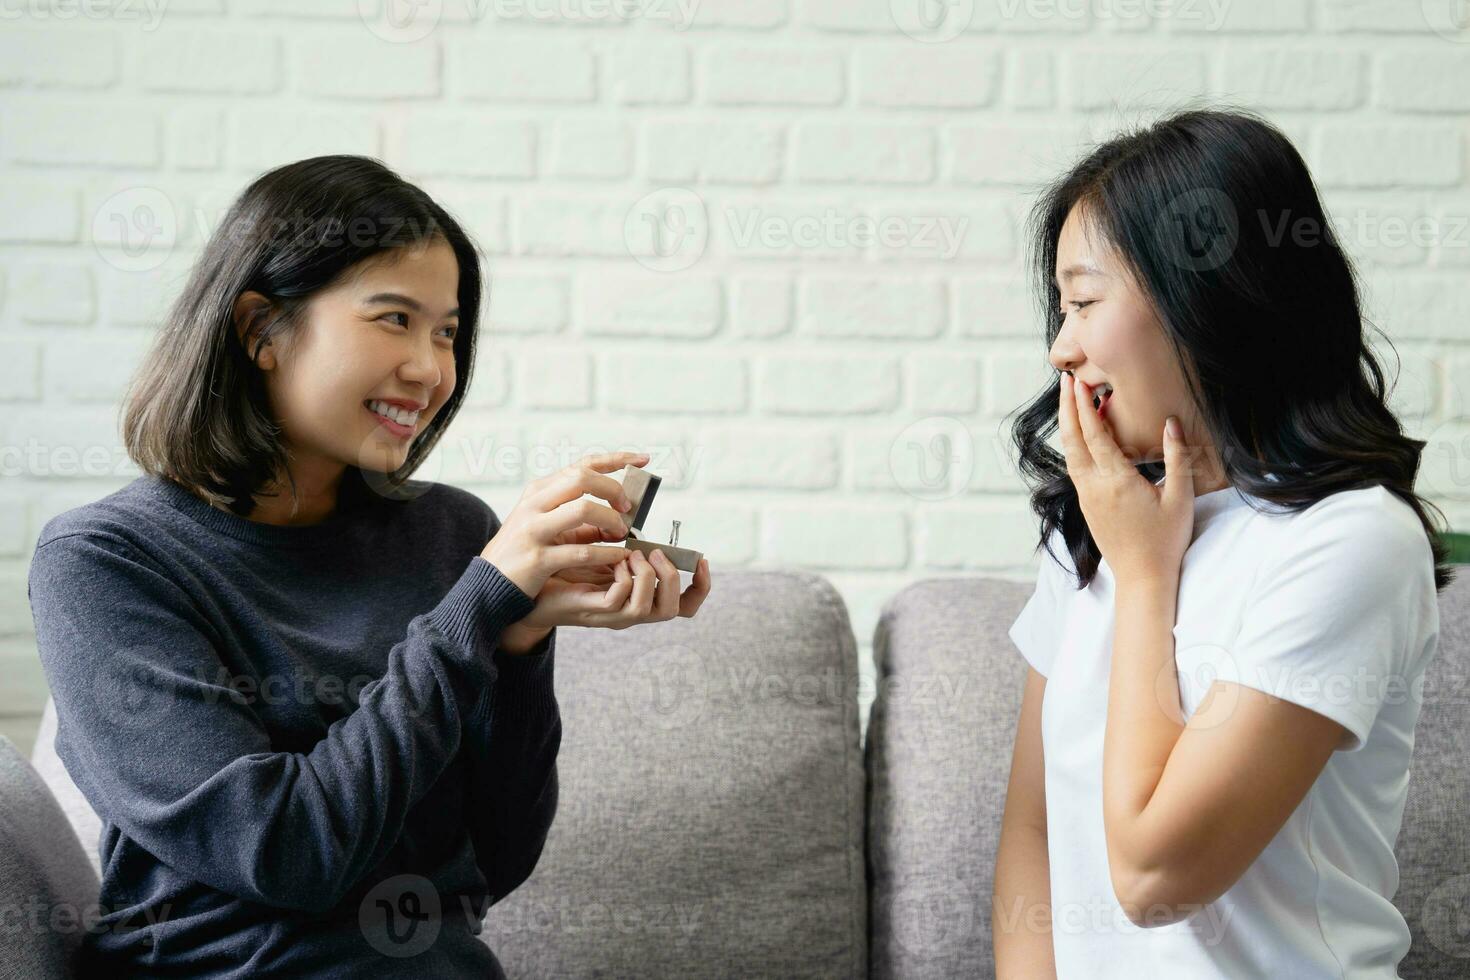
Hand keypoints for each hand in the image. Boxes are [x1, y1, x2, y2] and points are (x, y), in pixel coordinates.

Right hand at [481, 451, 645, 597]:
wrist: (489, 585)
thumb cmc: (524, 552)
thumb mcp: (547, 526)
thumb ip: (579, 519)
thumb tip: (619, 518)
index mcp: (539, 491)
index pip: (582, 465)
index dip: (616, 459)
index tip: (644, 459)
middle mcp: (535, 504)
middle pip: (583, 478)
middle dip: (613, 490)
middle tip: (628, 508)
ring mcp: (534, 530)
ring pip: (584, 509)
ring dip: (612, 520)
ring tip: (621, 534)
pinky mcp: (538, 558)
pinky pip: (581, 551)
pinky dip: (606, 553)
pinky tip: (618, 557)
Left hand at [497, 525, 713, 653]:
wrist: (530, 586)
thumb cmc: (565, 566)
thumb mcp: (601, 550)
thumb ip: (622, 540)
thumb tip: (632, 510)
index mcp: (640, 595)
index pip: (686, 605)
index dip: (702, 587)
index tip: (702, 559)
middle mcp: (632, 608)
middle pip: (675, 610)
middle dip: (674, 579)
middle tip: (657, 553)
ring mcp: (615, 613)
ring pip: (651, 609)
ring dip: (648, 576)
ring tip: (634, 553)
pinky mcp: (595, 610)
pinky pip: (621, 598)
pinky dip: (624, 576)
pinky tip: (614, 558)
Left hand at [1058, 372, 1193, 586]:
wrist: (1142, 578)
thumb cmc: (1166, 539)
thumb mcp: (1180, 496)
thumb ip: (1176, 457)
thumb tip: (1171, 422)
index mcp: (1117, 480)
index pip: (1094, 434)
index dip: (1084, 405)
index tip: (1079, 382)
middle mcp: (1094, 486)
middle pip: (1072, 439)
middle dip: (1066, 407)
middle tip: (1065, 380)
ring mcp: (1086, 496)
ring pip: (1069, 453)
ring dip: (1067, 425)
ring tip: (1069, 402)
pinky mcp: (1086, 504)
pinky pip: (1074, 467)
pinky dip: (1074, 445)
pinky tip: (1079, 435)